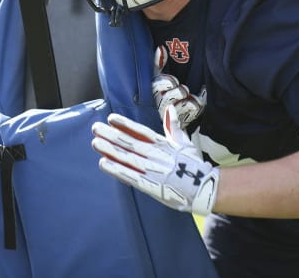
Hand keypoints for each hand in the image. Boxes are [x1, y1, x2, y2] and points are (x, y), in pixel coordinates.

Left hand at [91, 104, 218, 214]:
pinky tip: (103, 163)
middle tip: (96, 128)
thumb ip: (173, 126)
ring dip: (110, 149)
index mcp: (164, 144)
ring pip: (127, 157)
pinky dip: (116, 169)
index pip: (141, 131)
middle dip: (111, 135)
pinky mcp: (150, 185)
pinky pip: (129, 176)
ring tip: (96, 142)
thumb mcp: (184, 143)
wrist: (203, 188)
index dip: (125, 124)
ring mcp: (152, 170)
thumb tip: (169, 109)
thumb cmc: (194, 166)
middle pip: (130, 142)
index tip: (111, 118)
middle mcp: (156, 155)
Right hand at [152, 45, 205, 127]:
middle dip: (176, 93)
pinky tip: (197, 101)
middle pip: (166, 99)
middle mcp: (161, 103)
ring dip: (185, 101)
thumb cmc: (168, 88)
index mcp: (155, 91)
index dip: (164, 83)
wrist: (178, 110)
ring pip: (177, 107)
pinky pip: (189, 114)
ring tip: (189, 96)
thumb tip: (160, 48)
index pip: (155, 87)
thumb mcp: (162, 75)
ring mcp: (171, 114)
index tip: (173, 81)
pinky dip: (195, 105)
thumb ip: (159, 63)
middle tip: (184, 90)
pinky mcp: (182, 120)